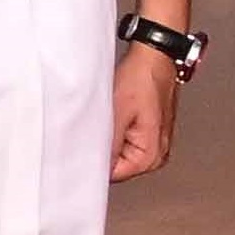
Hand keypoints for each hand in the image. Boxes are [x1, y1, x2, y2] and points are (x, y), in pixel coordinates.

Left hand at [105, 44, 183, 185]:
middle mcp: (155, 156)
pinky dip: (112, 132)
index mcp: (150, 157)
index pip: (111, 176)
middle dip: (100, 150)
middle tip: (92, 129)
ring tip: (106, 119)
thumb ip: (107, 145)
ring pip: (117, 153)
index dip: (92, 163)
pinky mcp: (146, 134)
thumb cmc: (141, 79)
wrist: (154, 58)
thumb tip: (93, 166)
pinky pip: (122, 142)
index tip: (78, 151)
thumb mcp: (117, 113)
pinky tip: (110, 118)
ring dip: (106, 140)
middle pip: (115, 167)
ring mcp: (151, 145)